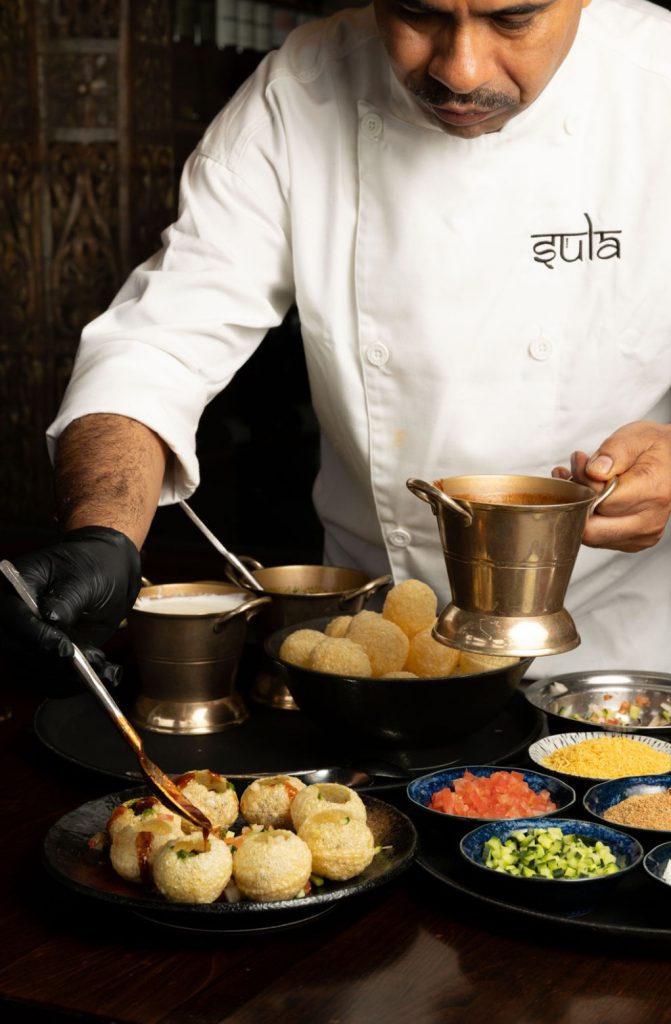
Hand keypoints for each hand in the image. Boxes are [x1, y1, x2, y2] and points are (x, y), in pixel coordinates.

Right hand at [0, 526, 141, 692]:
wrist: (106, 573)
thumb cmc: (94, 566)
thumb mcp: (86, 577)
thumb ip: (68, 598)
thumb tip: (51, 618)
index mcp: (15, 584)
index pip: (10, 614)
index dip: (34, 635)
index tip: (65, 648)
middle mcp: (12, 614)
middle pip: (17, 649)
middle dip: (57, 663)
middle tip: (96, 660)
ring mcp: (23, 638)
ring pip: (32, 671)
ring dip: (70, 677)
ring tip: (106, 666)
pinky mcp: (37, 657)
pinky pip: (46, 680)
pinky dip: (74, 684)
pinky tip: (103, 674)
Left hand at [552, 421, 670, 551]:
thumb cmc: (654, 447)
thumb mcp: (635, 437)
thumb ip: (613, 452)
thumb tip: (593, 472)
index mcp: (652, 492)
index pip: (601, 501)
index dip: (583, 482)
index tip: (579, 461)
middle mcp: (649, 520)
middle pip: (593, 528)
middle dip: (575, 501)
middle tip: (570, 475)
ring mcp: (642, 535)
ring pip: (592, 536)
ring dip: (578, 510)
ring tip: (579, 482)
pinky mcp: (633, 541)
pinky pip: (599, 538)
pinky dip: (588, 518)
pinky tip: (589, 497)